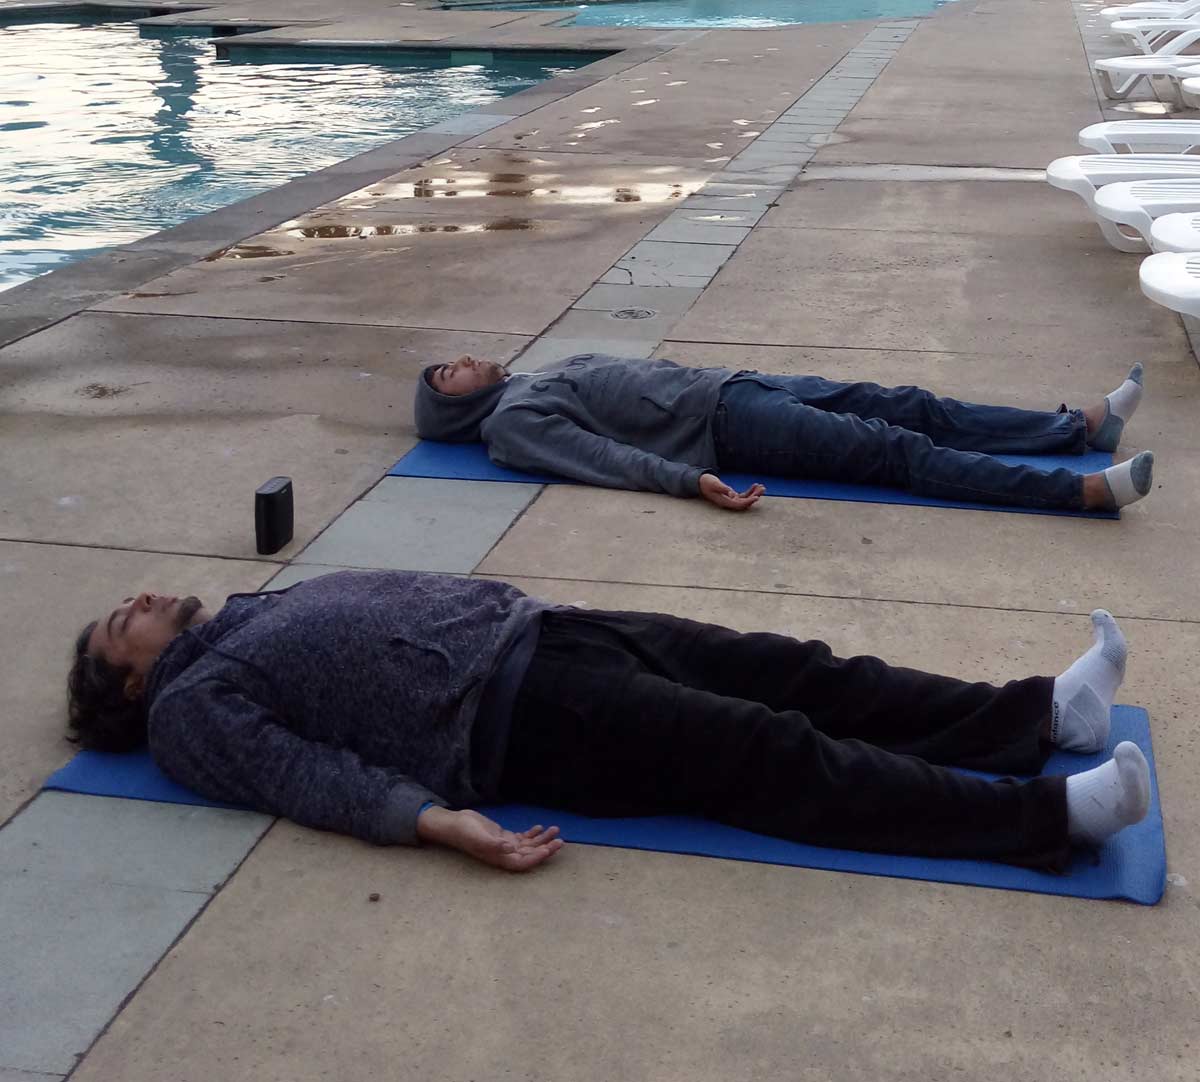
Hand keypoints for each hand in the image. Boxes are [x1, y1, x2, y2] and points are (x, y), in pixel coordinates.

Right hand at [419, 807, 562, 871]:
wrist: (455, 824)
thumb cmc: (465, 832)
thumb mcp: (479, 838)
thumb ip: (495, 845)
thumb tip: (511, 848)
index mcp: (500, 859)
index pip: (523, 862)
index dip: (537, 858)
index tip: (548, 849)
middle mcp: (505, 855)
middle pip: (530, 854)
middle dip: (546, 848)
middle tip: (560, 840)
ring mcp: (505, 846)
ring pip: (529, 845)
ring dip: (542, 839)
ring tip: (555, 830)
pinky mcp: (504, 836)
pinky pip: (522, 838)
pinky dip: (532, 833)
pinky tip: (540, 827)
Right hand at [699, 472, 764, 510]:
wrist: (700, 482)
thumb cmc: (706, 482)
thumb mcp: (714, 484)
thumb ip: (723, 488)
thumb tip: (732, 493)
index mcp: (724, 502)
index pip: (739, 504)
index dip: (748, 501)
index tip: (757, 497)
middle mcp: (728, 503)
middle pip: (744, 503)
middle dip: (754, 497)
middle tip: (763, 489)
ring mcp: (730, 500)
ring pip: (745, 500)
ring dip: (754, 494)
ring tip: (762, 487)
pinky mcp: (731, 496)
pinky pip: (743, 496)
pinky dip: (749, 492)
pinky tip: (755, 485)